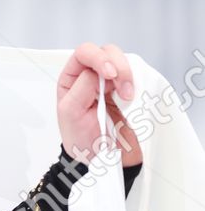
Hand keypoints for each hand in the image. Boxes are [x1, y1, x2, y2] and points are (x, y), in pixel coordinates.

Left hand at [56, 42, 141, 167]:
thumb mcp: (71, 112)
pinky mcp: (127, 90)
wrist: (102, 158)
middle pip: (108, 52)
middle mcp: (90, 75)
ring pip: (124, 61)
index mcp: (71, 78)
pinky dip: (139, 82)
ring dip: (130, 75)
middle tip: (124, 90)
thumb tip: (99, 72)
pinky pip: (137, 76)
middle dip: (119, 67)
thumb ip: (82, 87)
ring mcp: (110, 82)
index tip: (110, 75)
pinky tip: (134, 97)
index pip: (84, 53)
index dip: (99, 58)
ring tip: (129, 97)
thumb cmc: (80, 137)